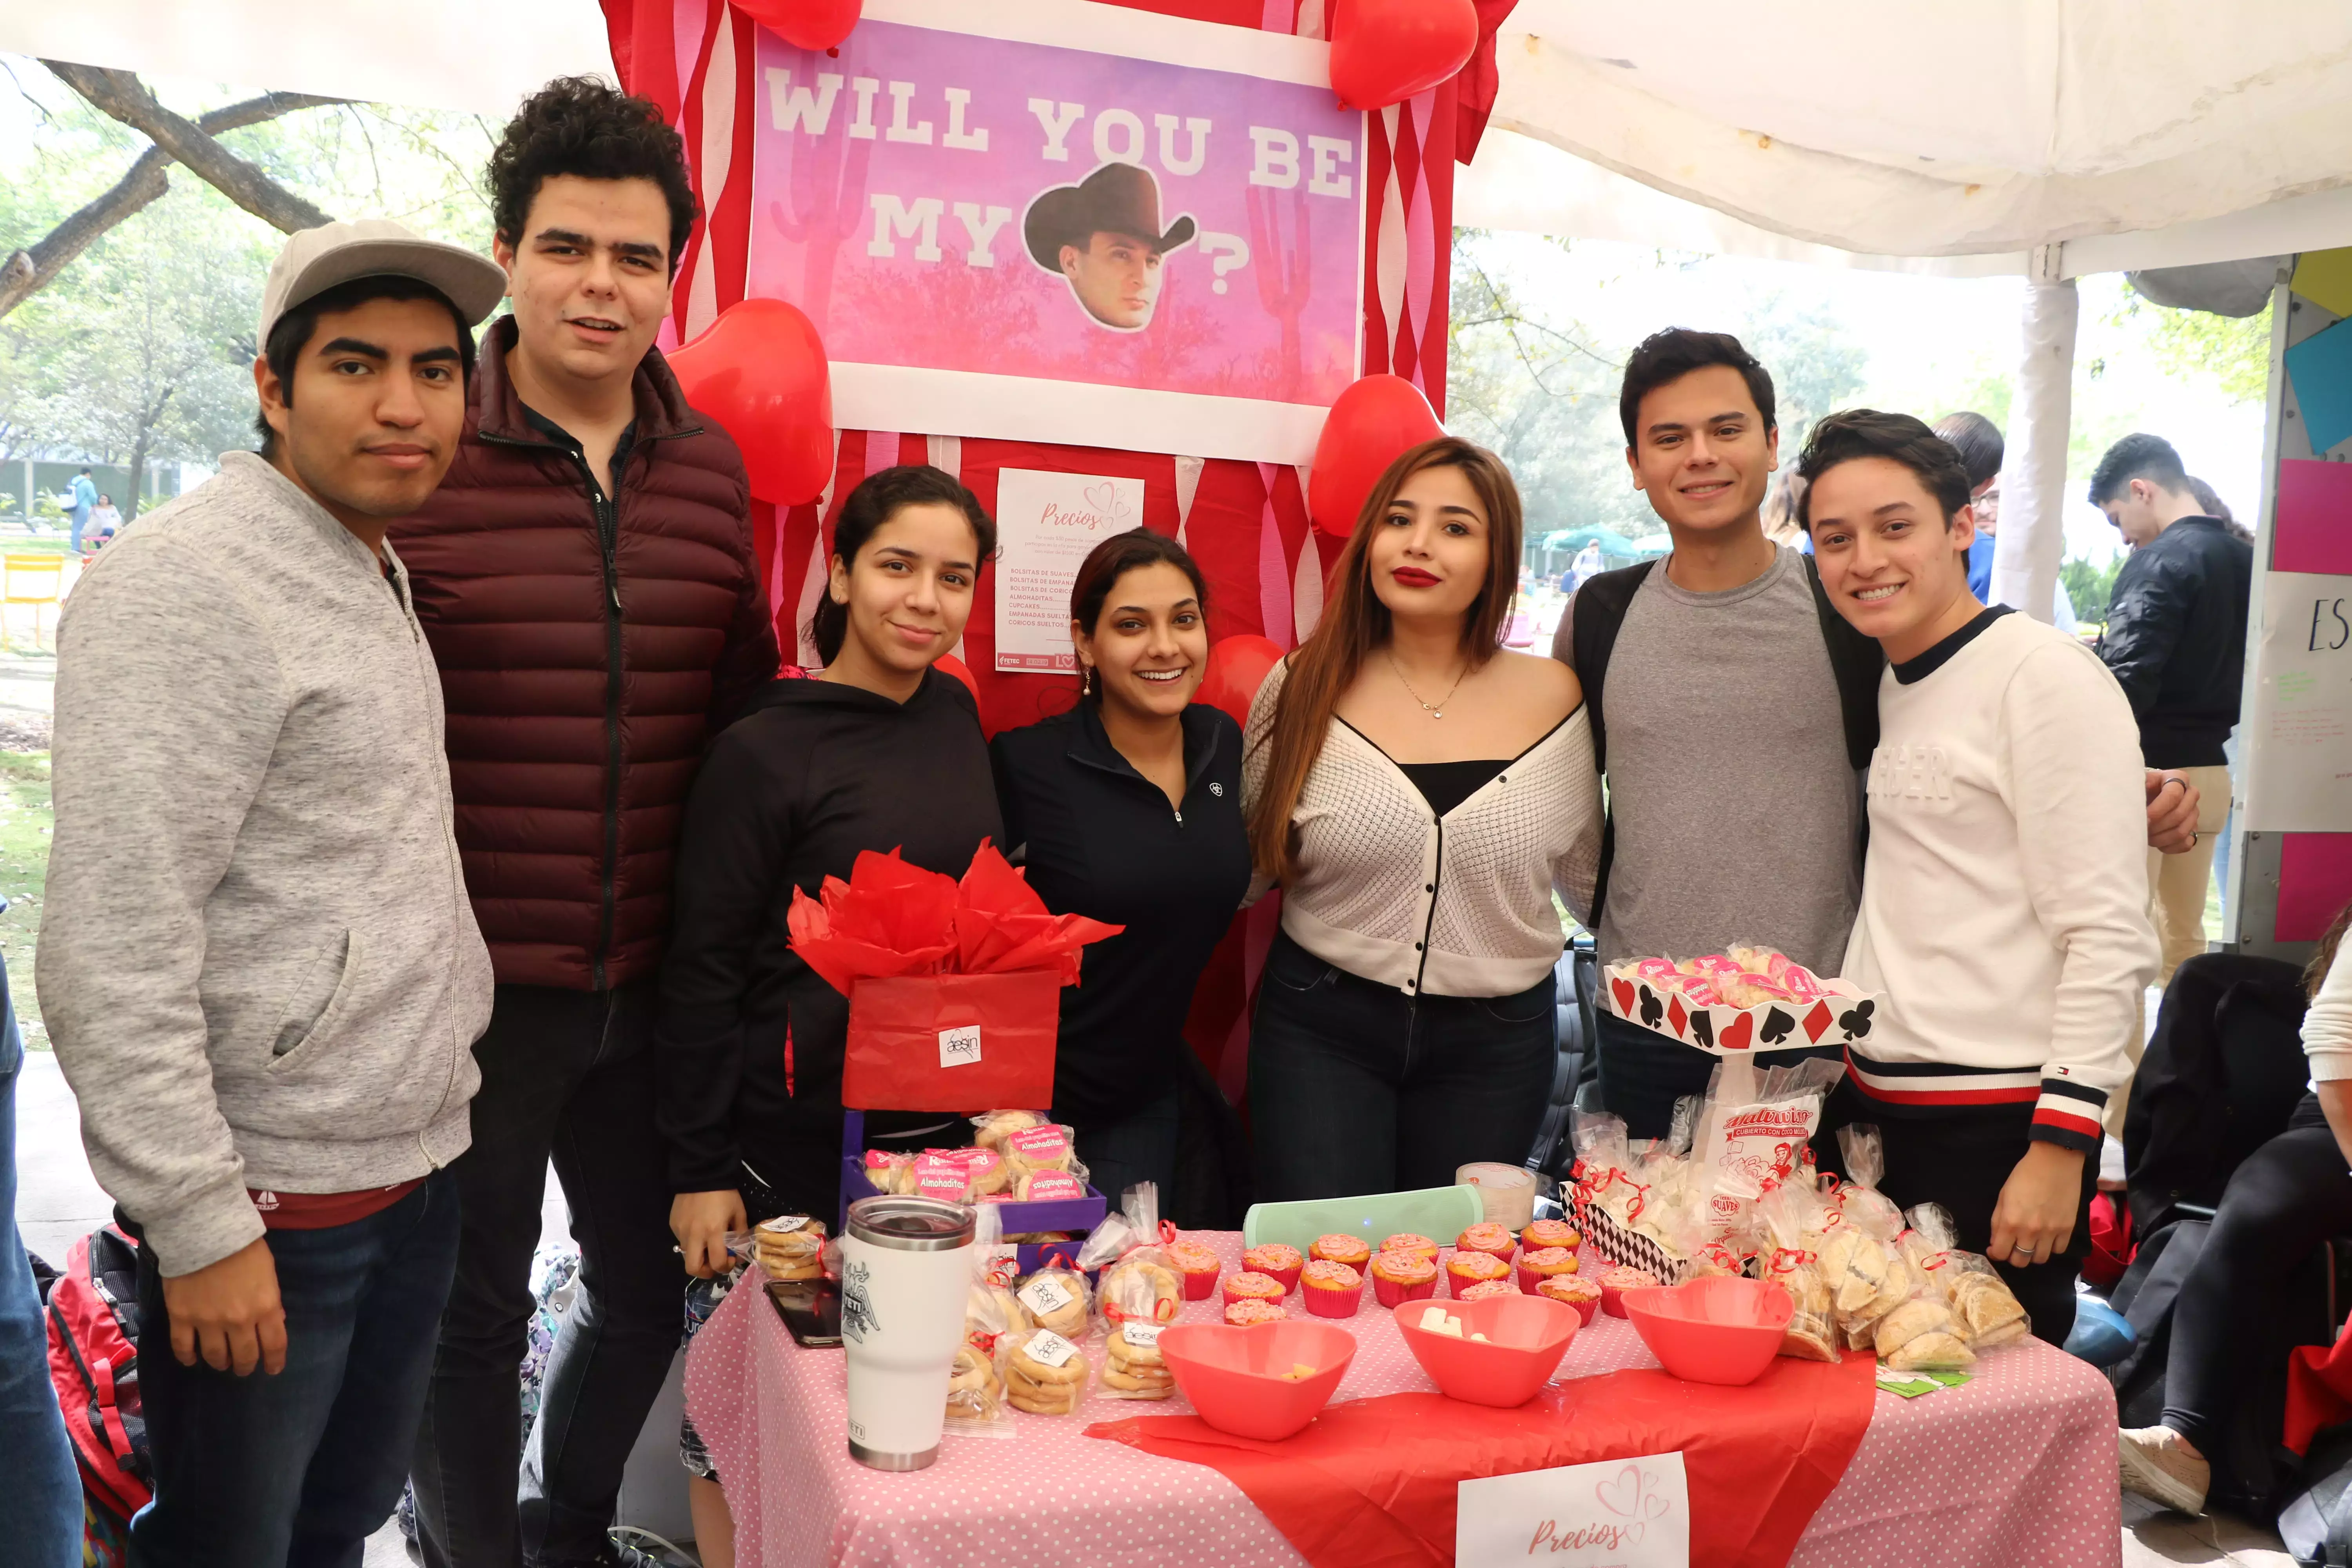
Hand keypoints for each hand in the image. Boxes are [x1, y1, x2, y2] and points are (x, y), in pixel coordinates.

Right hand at [159, 1237, 284, 1375]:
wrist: (205, 1233)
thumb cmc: (243, 1247)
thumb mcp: (268, 1272)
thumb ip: (270, 1300)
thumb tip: (274, 1321)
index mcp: (265, 1307)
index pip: (274, 1345)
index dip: (275, 1361)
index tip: (273, 1369)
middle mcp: (238, 1321)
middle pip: (245, 1356)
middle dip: (246, 1366)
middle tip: (244, 1368)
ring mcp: (208, 1322)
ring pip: (215, 1356)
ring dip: (220, 1363)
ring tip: (221, 1363)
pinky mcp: (181, 1318)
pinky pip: (183, 1348)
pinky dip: (187, 1358)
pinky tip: (191, 1360)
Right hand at [671, 1190, 745, 1278]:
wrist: (702, 1172)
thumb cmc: (724, 1193)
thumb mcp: (738, 1212)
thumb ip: (739, 1235)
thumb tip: (739, 1254)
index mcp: (714, 1232)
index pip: (717, 1263)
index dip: (726, 1267)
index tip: (731, 1259)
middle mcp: (694, 1235)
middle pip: (693, 1268)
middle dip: (705, 1271)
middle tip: (713, 1263)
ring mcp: (681, 1230)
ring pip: (686, 1254)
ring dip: (698, 1254)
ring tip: (706, 1242)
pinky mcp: (673, 1224)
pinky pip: (681, 1240)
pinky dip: (691, 1240)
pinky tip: (698, 1227)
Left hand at [1987, 1142, 2085, 1266]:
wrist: (2055, 1162)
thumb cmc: (2024, 1175)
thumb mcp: (2003, 1196)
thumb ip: (1998, 1222)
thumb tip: (1996, 1242)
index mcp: (2010, 1222)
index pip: (2000, 1253)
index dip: (1995, 1253)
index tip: (1995, 1249)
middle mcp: (2030, 1232)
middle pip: (2020, 1261)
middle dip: (2013, 1257)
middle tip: (2014, 1247)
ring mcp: (2051, 1232)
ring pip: (2040, 1259)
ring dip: (2033, 1254)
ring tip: (2032, 1243)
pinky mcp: (2068, 1229)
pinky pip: (2059, 1250)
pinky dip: (2052, 1247)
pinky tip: (2048, 1237)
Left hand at [2144, 769, 2200, 854]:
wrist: (2144, 798)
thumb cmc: (2138, 788)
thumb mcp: (2136, 782)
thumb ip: (2136, 787)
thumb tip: (2135, 806)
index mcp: (2178, 778)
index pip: (2174, 794)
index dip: (2157, 809)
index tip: (2143, 818)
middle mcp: (2191, 794)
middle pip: (2180, 814)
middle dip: (2157, 825)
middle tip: (2141, 829)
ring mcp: (2194, 813)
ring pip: (2182, 831)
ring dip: (2160, 838)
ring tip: (2144, 837)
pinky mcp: (2193, 829)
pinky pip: (2186, 843)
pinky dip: (2169, 847)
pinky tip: (2156, 844)